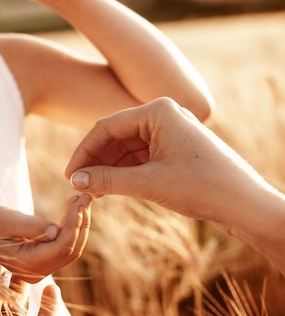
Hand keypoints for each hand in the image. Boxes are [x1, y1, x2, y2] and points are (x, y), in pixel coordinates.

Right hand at [0, 195, 91, 282]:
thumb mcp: (3, 219)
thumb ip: (29, 226)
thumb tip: (56, 230)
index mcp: (26, 262)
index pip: (61, 246)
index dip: (75, 223)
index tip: (80, 199)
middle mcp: (35, 271)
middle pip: (70, 249)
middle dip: (81, 222)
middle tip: (85, 196)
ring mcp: (39, 268)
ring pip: (70, 249)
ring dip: (78, 224)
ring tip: (80, 199)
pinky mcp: (40, 260)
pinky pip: (62, 246)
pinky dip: (70, 227)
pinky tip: (72, 208)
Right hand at [64, 97, 278, 237]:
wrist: (246, 205)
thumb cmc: (202, 187)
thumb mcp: (147, 183)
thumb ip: (106, 180)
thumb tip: (75, 181)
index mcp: (157, 111)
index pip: (106, 127)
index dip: (83, 152)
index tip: (68, 176)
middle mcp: (163, 115)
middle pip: (115, 136)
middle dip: (95, 161)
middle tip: (77, 186)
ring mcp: (169, 131)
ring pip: (126, 148)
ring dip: (108, 169)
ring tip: (91, 192)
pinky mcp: (174, 149)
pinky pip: (140, 156)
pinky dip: (123, 172)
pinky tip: (109, 188)